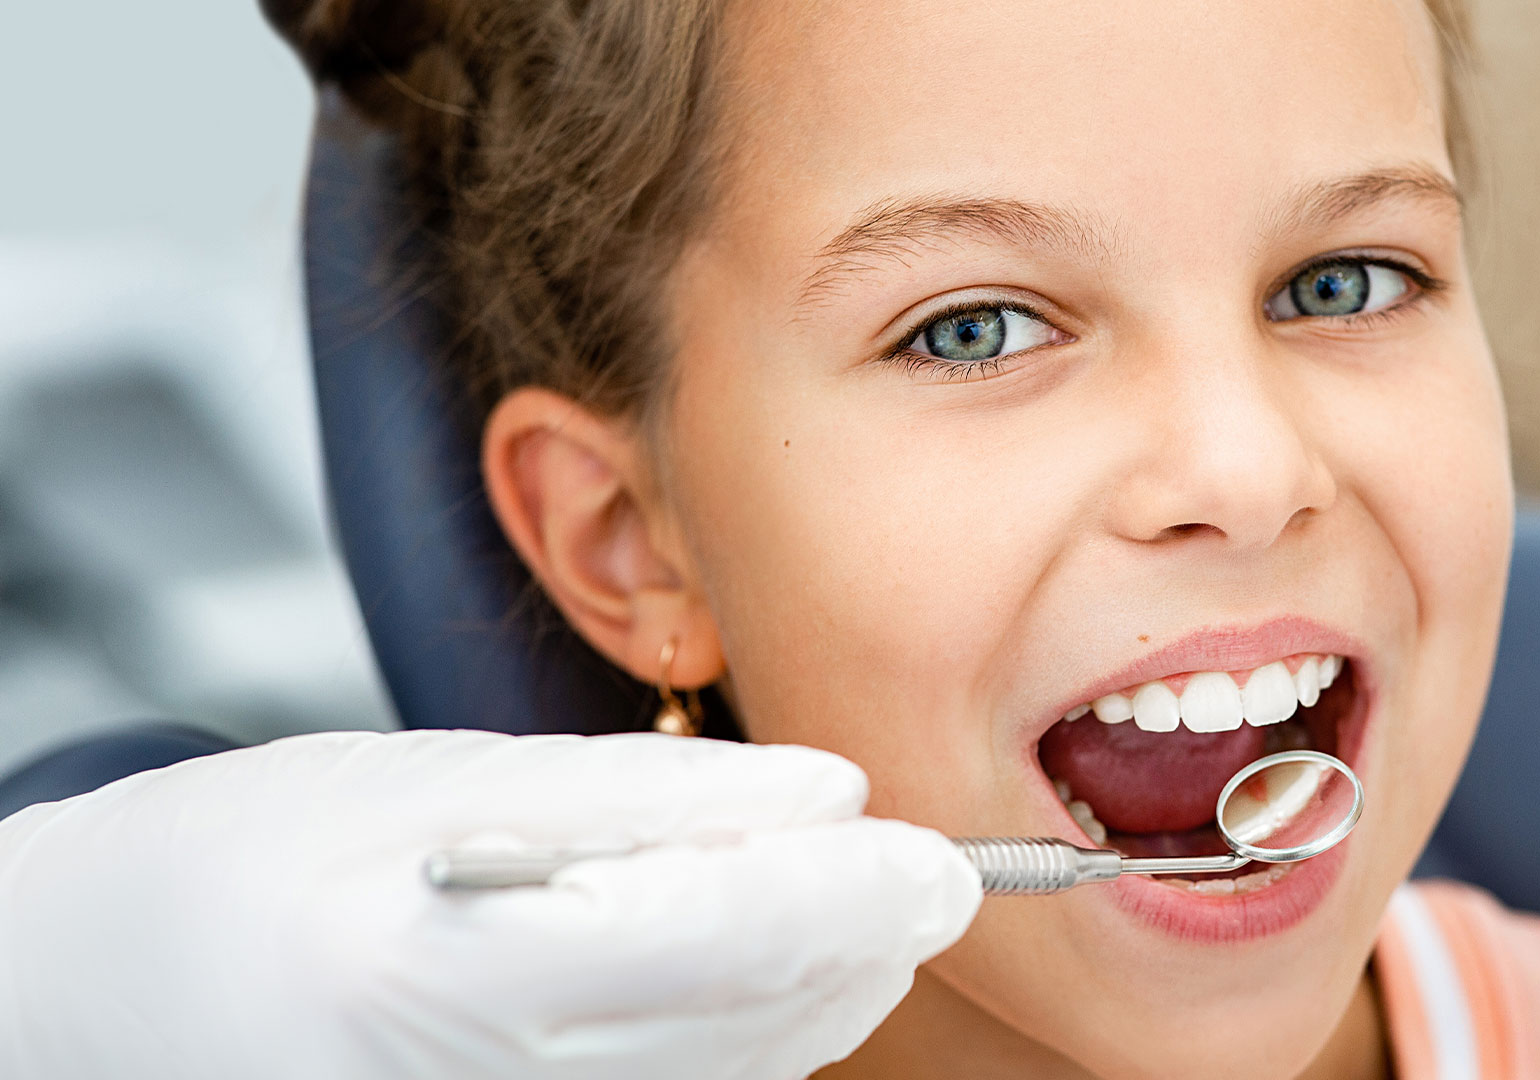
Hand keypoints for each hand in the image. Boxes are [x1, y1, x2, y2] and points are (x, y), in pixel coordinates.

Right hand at [0, 729, 980, 1078]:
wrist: (101, 1007)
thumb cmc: (238, 870)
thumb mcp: (429, 785)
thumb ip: (640, 798)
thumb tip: (823, 795)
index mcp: (438, 973)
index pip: (714, 941)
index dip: (850, 901)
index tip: (942, 858)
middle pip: (751, 1030)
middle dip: (865, 949)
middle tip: (924, 865)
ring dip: (825, 992)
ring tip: (851, 900)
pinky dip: (756, 1037)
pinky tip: (761, 965)